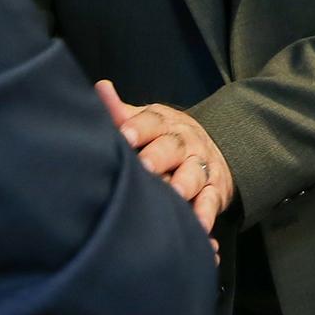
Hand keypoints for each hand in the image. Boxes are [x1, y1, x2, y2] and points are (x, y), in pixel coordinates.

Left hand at [94, 82, 234, 235]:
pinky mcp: (214, 190)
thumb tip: (100, 87)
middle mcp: (185, 142)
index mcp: (165, 124)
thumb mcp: (148, 122)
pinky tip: (199, 227)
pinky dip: (205, 214)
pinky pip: (210, 201)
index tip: (125, 136)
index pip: (152, 122)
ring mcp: (201, 166)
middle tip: (145, 167)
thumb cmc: (165, 138)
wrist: (211, 150)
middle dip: (159, 157)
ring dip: (185, 183)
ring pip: (193, 173)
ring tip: (174, 193)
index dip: (138, 128)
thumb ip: (122, 112)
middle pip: (172, 147)